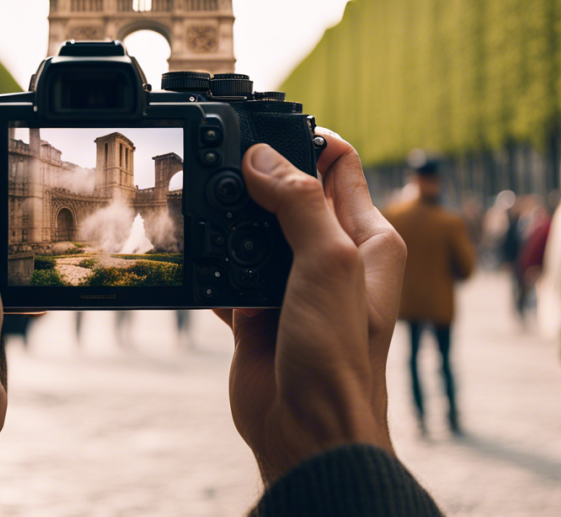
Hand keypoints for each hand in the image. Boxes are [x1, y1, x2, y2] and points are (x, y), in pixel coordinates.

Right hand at [214, 129, 404, 486]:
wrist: (308, 431)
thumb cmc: (339, 357)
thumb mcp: (329, 263)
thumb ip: (299, 204)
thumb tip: (261, 158)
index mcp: (365, 238)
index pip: (338, 165)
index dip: (304, 141)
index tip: (262, 129)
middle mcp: (330, 256)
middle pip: (290, 193)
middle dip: (256, 175)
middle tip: (222, 159)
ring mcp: (290, 282)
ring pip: (254, 230)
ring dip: (230, 217)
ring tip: (203, 199)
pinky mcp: (255, 310)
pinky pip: (228, 271)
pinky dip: (210, 262)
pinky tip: (195, 252)